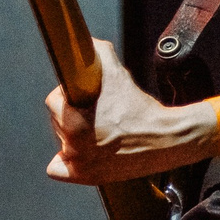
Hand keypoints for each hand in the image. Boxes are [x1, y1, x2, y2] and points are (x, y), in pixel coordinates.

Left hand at [45, 39, 209, 187]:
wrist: (164, 138)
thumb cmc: (141, 109)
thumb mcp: (119, 75)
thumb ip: (99, 54)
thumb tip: (87, 44)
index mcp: (74, 121)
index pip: (54, 101)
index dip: (69, 94)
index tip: (82, 96)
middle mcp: (73, 146)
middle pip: (57, 122)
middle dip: (72, 114)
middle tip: (93, 112)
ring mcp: (79, 164)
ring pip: (61, 142)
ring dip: (72, 135)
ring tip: (95, 130)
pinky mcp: (87, 176)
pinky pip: (59, 170)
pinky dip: (65, 163)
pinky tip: (79, 153)